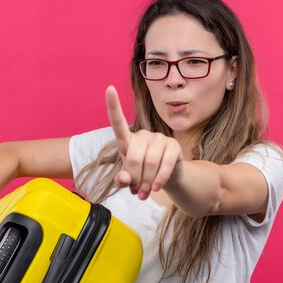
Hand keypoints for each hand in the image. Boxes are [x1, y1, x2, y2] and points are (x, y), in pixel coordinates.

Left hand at [105, 85, 183, 199]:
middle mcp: (143, 134)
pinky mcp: (173, 146)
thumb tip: (124, 179)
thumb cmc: (141, 174)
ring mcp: (160, 138)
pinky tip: (155, 189)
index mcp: (128, 139)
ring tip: (144, 194)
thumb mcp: (128, 178)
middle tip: (136, 192)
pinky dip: (159, 180)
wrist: (165, 178)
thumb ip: (122, 179)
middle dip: (134, 178)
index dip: (113, 105)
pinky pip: (165, 166)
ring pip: (150, 164)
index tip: (109, 88)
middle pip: (135, 157)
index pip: (118, 121)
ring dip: (146, 183)